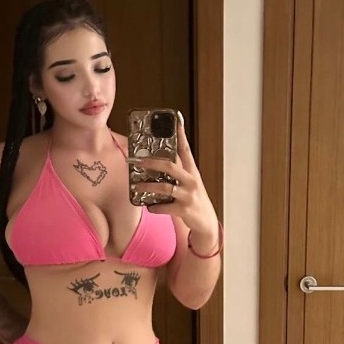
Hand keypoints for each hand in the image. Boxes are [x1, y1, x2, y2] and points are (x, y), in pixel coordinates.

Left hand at [133, 119, 217, 237]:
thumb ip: (177, 174)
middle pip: (170, 166)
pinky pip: (164, 207)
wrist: (206, 222)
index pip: (186, 150)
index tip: (176, 121)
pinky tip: (150, 207)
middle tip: (138, 161)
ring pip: (165, 188)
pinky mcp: (184, 209)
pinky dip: (154, 207)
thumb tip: (157, 164)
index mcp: (192, 172)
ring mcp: (188, 195)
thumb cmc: (195, 200)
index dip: (181, 135)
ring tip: (137, 186)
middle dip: (152, 162)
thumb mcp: (190, 184)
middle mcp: (191, 181)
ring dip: (148, 186)